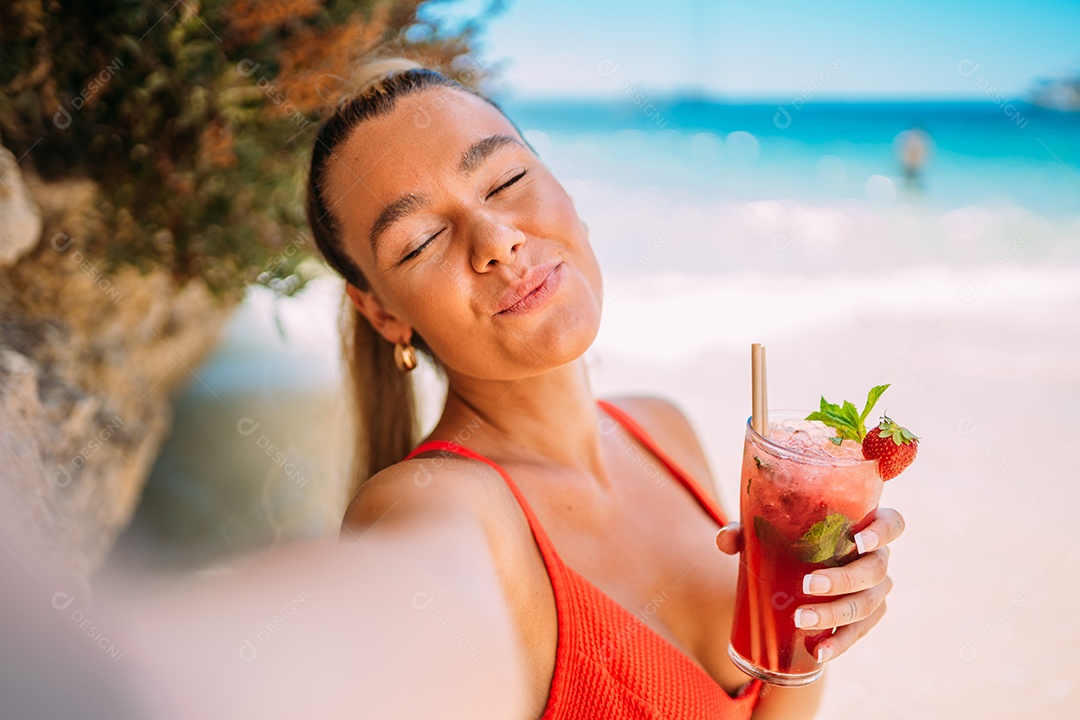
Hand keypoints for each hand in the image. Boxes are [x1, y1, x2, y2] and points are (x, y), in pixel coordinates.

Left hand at [715, 507, 904, 662]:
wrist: (792, 573)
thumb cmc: (786, 540)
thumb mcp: (766, 532)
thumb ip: (745, 531)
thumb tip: (726, 540)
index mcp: (862, 526)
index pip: (892, 524)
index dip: (883, 531)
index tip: (860, 540)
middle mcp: (876, 558)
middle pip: (876, 569)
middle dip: (844, 579)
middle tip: (808, 585)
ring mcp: (875, 590)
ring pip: (868, 604)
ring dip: (835, 614)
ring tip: (802, 620)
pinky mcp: (865, 618)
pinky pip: (859, 633)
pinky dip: (838, 643)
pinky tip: (819, 653)